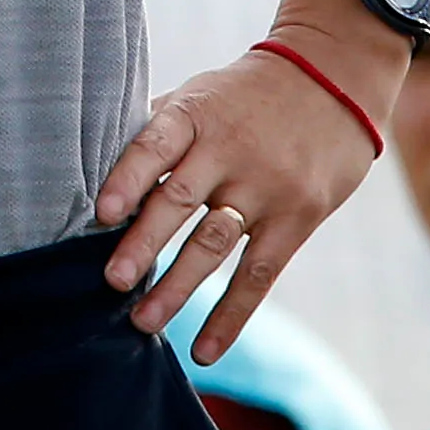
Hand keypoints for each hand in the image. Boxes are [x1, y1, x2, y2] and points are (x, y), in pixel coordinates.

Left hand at [93, 17, 395, 363]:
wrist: (334, 80)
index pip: (156, 146)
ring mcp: (265, 188)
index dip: (128, 178)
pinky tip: (205, 349)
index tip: (103, 213)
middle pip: (180, 201)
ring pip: (215, 244)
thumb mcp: (199, 94)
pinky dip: (230, 315)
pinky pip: (259, 275)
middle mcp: (230, 152)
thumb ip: (156, 130)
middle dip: (144, 244)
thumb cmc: (245, 94)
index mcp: (197, 115)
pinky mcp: (296, 220)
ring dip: (177, 286)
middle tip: (112, 281)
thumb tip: (94, 167)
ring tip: (143, 321)